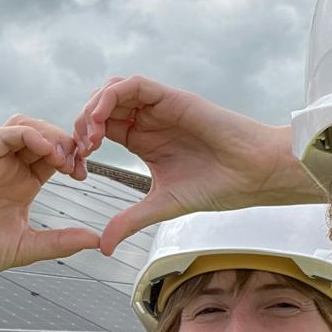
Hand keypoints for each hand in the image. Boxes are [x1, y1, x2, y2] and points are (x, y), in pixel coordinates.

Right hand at [0, 116, 99, 288]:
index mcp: (23, 184)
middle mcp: (10, 168)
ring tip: (61, 157)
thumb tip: (97, 241)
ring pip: (26, 125)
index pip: (54, 155)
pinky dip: (29, 134)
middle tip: (77, 164)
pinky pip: (7, 133)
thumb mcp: (28, 247)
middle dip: (66, 142)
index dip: (74, 157)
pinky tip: (44, 151)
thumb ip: (61, 241)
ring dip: (50, 134)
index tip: (83, 174)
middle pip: (44, 134)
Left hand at [71, 76, 322, 252]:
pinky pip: (133, 85)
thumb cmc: (218, 185)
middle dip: (81, 125)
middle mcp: (148, 120)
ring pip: (112, 91)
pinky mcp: (172, 97)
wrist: (253, 173)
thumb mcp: (161, 205)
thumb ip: (130, 221)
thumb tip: (103, 247)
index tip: (77, 168)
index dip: (81, 144)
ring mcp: (158, 107)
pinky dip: (111, 97)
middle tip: (81, 152)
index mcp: (142, 140)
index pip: (100, 130)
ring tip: (90, 137)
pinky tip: (103, 121)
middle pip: (100, 107)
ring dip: (93, 109)